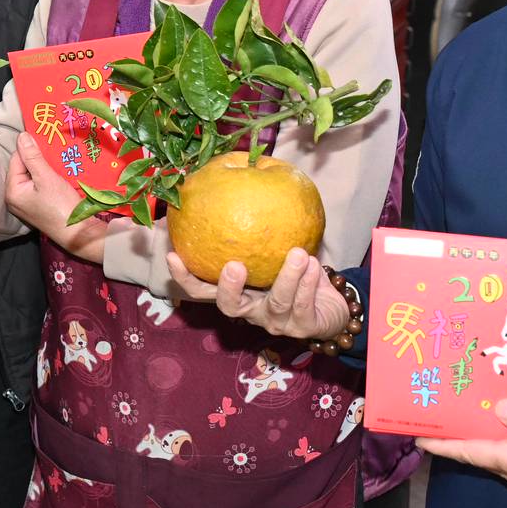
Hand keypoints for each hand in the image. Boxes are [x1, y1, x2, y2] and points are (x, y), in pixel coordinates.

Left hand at [4, 137, 105, 262]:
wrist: (79, 233)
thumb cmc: (61, 206)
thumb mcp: (46, 177)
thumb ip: (33, 156)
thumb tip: (22, 136)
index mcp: (11, 191)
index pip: (16, 159)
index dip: (31, 150)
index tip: (47, 143)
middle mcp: (14, 198)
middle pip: (23, 168)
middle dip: (38, 159)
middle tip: (54, 152)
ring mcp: (25, 204)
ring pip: (32, 176)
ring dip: (44, 168)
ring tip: (58, 162)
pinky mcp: (37, 207)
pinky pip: (38, 186)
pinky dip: (48, 178)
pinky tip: (59, 175)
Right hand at [166, 245, 352, 337]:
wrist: (334, 306)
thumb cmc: (299, 272)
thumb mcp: (277, 250)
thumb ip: (258, 229)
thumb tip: (243, 179)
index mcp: (239, 293)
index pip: (203, 289)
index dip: (185, 277)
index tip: (173, 254)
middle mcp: (253, 310)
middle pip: (230, 307)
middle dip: (229, 288)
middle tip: (235, 265)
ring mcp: (277, 322)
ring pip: (277, 303)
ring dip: (287, 277)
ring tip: (298, 253)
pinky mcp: (303, 328)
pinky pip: (303, 304)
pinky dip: (307, 282)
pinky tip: (311, 263)